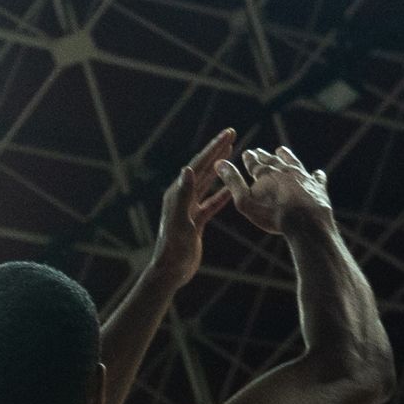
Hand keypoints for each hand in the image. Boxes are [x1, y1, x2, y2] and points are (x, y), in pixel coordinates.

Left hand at [147, 131, 238, 283]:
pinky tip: (231, 188)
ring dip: (219, 167)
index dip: (214, 148)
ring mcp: (189, 209)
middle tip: (232, 134)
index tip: (228, 133)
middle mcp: (182, 197)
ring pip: (208, 183)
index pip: (199, 164)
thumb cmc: (173, 247)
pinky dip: (222, 194)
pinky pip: (211, 203)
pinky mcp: (196, 221)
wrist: (171, 270)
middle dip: (217, 151)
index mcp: (178, 193)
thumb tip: (188, 169)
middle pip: (203, 169)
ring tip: (232, 153)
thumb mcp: (180, 220)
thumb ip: (183, 195)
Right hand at [217, 143, 331, 234]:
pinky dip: (315, 175)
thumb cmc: (272, 214)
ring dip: (287, 156)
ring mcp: (303, 177)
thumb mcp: (245, 201)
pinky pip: (317, 178)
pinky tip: (317, 173)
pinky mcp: (317, 187)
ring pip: (293, 162)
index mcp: (265, 174)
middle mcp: (284, 170)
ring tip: (282, 150)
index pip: (254, 163)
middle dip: (264, 156)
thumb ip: (233, 181)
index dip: (249, 158)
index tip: (247, 152)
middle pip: (272, 160)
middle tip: (259, 151)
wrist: (306, 223)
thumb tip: (219, 162)